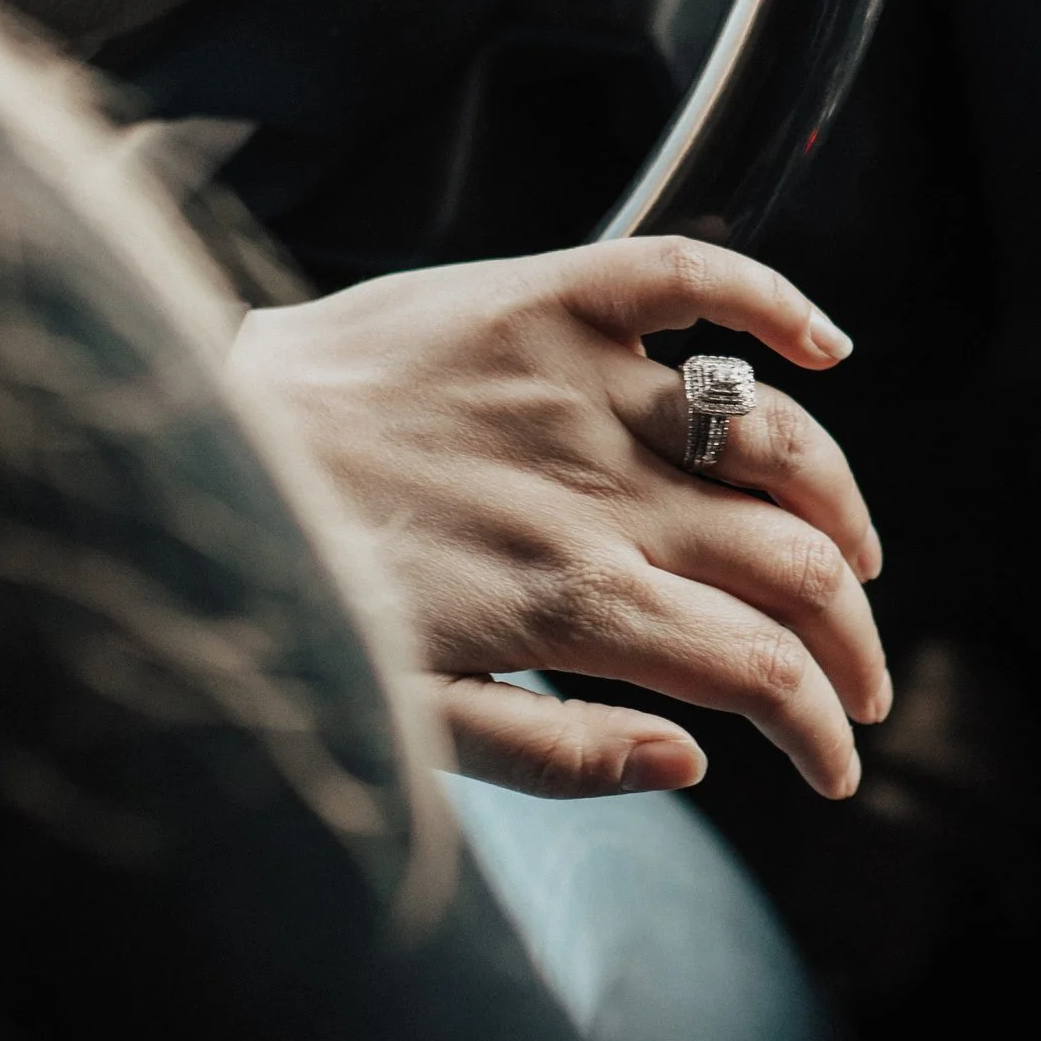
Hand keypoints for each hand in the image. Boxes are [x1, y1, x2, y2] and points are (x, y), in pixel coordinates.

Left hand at [230, 237, 887, 801]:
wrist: (181, 455)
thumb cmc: (294, 600)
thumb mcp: (407, 721)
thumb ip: (556, 757)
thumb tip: (694, 759)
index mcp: (566, 603)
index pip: (758, 668)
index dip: (823, 725)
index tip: (835, 762)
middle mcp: (591, 491)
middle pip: (792, 563)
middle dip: (854, 640)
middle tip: (859, 683)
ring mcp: (575, 385)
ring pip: (772, 438)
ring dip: (841, 504)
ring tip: (852, 556)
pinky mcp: (541, 298)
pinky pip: (689, 279)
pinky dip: (774, 306)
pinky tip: (823, 351)